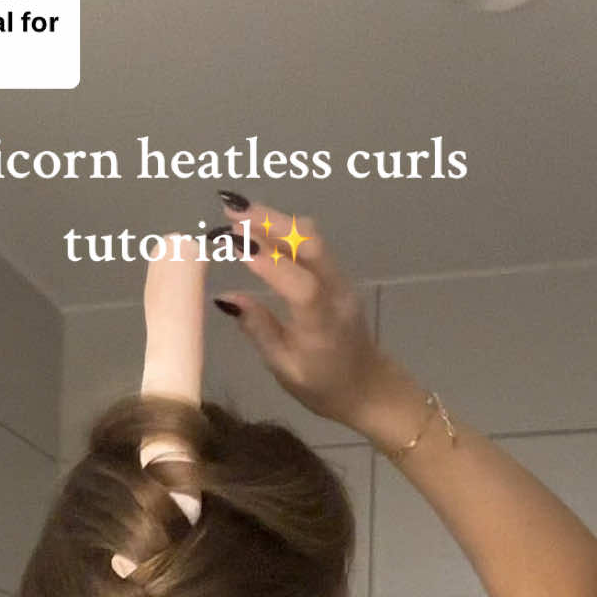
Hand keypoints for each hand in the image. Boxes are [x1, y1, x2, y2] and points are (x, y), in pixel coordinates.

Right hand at [213, 197, 388, 432]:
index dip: (269, 261)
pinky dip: (286, 232)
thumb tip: (226, 298)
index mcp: (322, 325)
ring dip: (277, 221)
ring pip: (313, 239)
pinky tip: (262, 228)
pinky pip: (314, 245)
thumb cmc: (323, 386)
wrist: (369, 387)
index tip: (235, 242)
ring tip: (240, 213)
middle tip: (231, 210)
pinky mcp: (338, 278)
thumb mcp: (284, 367)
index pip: (299, 284)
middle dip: (269, 222)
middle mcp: (336, 295)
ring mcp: (341, 282)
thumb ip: (258, 329)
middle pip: (310, 244)